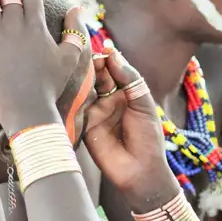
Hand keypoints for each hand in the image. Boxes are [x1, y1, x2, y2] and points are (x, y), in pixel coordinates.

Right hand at [83, 49, 178, 212]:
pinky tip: (73, 88)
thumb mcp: (143, 103)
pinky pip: (76, 108)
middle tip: (90, 60)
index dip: (106, 59)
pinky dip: (74, 97)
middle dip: (92, 67)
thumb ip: (129, 78)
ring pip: (84, 90)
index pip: (111, 69)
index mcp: (124, 92)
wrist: (141, 170)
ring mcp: (94, 112)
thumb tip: (112, 52)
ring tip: (82, 72)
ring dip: (82, 80)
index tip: (102, 51)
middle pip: (95, 77)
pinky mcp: (83, 125)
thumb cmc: (148, 138)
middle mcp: (107, 100)